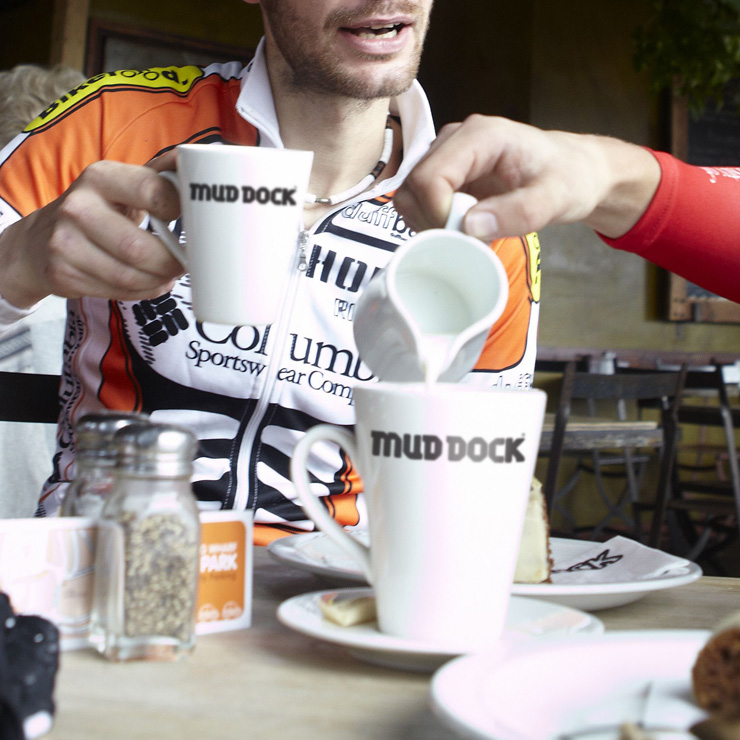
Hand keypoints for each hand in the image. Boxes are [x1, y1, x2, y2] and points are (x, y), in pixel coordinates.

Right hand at [0, 153, 183, 308]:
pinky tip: (149, 283)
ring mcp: (65, 243)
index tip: (192, 221)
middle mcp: (78, 207)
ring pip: (130, 276)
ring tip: (168, 274)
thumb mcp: (121, 186)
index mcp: (100, 177)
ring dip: (159, 280)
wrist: (39, 240)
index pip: (152, 191)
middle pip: (140, 248)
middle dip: (171, 262)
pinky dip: (144, 291)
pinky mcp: (63, 274)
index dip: (179, 209)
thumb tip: (194, 159)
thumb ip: (158, 177)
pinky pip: (119, 292)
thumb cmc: (98, 210)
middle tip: (185, 263)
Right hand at [394, 115, 660, 239]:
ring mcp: (446, 156)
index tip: (464, 236)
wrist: (575, 171)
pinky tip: (462, 226)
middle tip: (465, 239)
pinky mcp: (445, 173)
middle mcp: (455, 140)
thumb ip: (516, 213)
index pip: (430, 177)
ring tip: (465, 232)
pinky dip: (433, 221)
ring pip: (410, 194)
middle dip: (431, 221)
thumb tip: (468, 227)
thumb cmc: (569, 179)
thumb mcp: (554, 200)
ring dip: (428, 223)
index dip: (437, 214)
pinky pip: (420, 201)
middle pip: (412, 186)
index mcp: (480, 136)